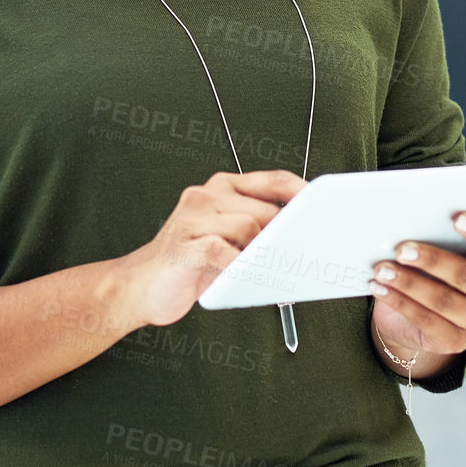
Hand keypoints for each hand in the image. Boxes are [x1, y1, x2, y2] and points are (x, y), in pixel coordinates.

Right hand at [116, 169, 306, 327]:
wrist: (138, 286)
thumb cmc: (188, 264)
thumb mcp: (228, 242)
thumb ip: (258, 232)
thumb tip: (303, 237)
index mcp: (221, 189)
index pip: (273, 180)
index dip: (303, 193)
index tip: (327, 207)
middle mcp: (206, 196)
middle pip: (264, 209)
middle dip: (287, 235)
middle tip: (302, 256)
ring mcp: (192, 218)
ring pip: (248, 227)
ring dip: (264, 253)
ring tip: (271, 271)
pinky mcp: (183, 245)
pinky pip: (223, 251)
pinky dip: (240, 266)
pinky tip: (244, 277)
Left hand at [368, 211, 465, 360]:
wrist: (421, 319)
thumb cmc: (435, 274)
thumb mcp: (444, 254)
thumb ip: (440, 240)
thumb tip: (410, 227)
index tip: (458, 218)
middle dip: (431, 260)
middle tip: (402, 249)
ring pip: (443, 300)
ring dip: (408, 283)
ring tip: (383, 270)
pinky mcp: (457, 341)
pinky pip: (425, 320)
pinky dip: (399, 302)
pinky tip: (381, 289)